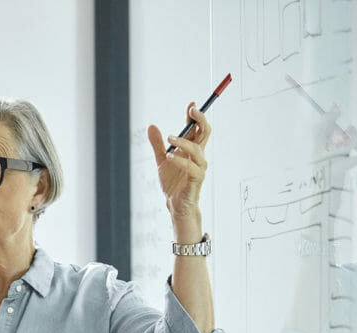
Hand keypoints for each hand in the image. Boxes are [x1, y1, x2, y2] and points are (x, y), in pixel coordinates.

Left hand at [147, 103, 210, 223]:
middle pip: (205, 133)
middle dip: (200, 120)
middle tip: (192, 110)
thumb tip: (151, 125)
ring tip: (170, 137)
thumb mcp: (161, 159)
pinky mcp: (196, 179)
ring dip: (184, 141)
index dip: (195, 116)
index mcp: (191, 149)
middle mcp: (198, 155)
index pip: (196, 128)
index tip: (191, 104)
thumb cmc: (172, 182)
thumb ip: (157, 144)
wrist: (174, 204)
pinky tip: (169, 156)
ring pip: (197, 149)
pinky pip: (191, 167)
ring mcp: (199, 167)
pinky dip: (180, 161)